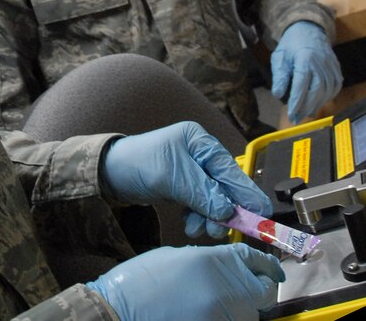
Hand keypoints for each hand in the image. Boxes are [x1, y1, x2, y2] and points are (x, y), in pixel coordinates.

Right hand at [86, 243, 283, 319]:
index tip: (272, 269)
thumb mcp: (177, 257)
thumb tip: (230, 270)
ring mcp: (224, 315)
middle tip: (247, 289)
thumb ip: (209, 262)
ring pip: (250, 313)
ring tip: (213, 303)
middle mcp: (226, 288)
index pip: (256, 260)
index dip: (266, 265)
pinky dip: (226, 317)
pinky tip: (206, 312)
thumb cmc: (141, 282)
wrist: (121, 309)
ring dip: (241, 308)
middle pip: (263, 291)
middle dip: (258, 288)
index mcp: (214, 261)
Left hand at [102, 122, 271, 237]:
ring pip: (215, 198)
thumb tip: (228, 211)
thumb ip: (202, 193)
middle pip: (225, 186)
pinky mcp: (185, 185)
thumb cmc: (137, 163)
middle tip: (221, 229)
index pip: (230, 169)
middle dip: (225, 209)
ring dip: (211, 217)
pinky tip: (191, 225)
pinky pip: (202, 204)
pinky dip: (199, 217)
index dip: (246, 193)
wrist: (109, 172)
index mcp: (199, 141)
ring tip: (200, 228)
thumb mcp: (171, 177)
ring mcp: (192, 170)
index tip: (260, 214)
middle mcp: (199, 153)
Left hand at [271, 21, 341, 123]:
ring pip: (327, 91)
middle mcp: (321, 63)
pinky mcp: (336, 69)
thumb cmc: (291, 45)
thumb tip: (278, 94)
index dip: (297, 100)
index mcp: (304, 58)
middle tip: (295, 118)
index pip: (302, 84)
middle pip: (317, 90)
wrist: (308, 30)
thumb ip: (280, 76)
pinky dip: (326, 98)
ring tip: (304, 113)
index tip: (291, 113)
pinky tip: (316, 103)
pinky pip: (335, 87)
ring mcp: (331, 66)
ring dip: (316, 105)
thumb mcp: (279, 57)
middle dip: (306, 107)